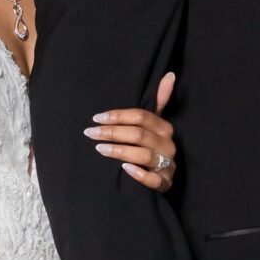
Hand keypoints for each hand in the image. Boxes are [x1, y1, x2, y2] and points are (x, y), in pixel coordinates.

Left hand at [84, 72, 179, 191]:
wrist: (158, 178)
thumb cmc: (150, 147)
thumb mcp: (153, 125)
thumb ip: (158, 101)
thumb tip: (168, 75)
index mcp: (165, 128)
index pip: (142, 117)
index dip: (118, 116)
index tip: (96, 118)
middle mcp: (169, 145)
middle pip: (140, 135)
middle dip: (112, 132)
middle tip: (90, 133)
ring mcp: (168, 165)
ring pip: (144, 155)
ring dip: (120, 151)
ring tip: (99, 148)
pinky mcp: (165, 184)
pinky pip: (154, 180)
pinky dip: (139, 174)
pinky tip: (124, 169)